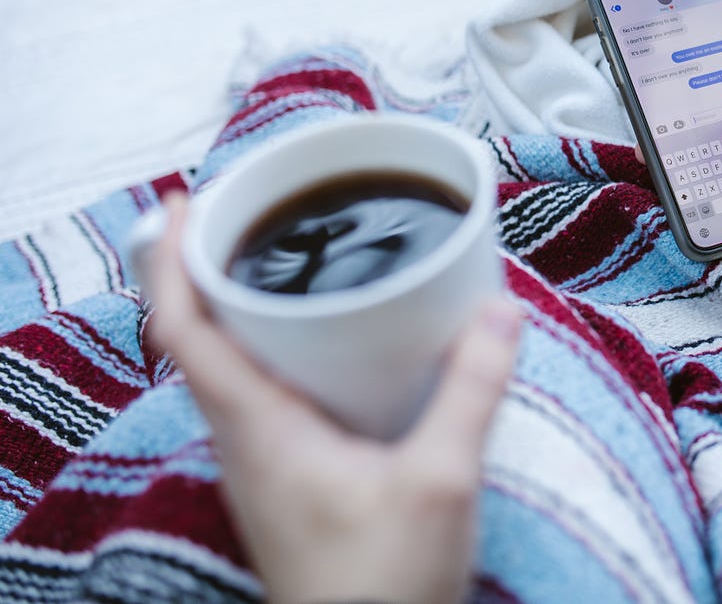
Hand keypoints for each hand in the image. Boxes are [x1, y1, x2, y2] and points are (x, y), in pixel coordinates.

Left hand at [145, 193, 520, 603]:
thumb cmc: (380, 586)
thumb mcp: (441, 477)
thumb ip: (472, 389)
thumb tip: (498, 310)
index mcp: (258, 427)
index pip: (183, 328)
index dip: (175, 260)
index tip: (189, 205)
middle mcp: (242, 441)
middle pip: (198, 338)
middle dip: (211, 268)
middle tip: (250, 215)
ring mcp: (260, 464)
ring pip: (229, 367)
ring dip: (241, 310)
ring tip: (284, 263)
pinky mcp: (287, 480)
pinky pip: (261, 396)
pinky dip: (276, 352)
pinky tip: (331, 349)